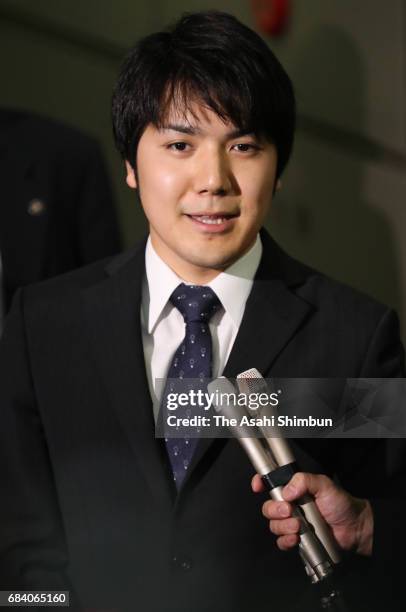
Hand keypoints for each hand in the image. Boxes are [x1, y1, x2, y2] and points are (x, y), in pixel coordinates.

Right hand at [251, 471, 372, 555]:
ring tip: (298, 526)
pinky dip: (285, 541)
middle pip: (268, 507)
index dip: (260, 483)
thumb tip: (286, 491)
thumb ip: (305, 481)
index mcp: (294, 490)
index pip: (271, 484)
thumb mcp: (324, 485)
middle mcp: (290, 506)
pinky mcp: (297, 540)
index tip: (257, 486)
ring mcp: (293, 523)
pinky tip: (295, 539)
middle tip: (288, 510)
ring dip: (282, 526)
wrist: (354, 528)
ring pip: (274, 525)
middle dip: (275, 509)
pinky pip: (281, 542)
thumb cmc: (341, 504)